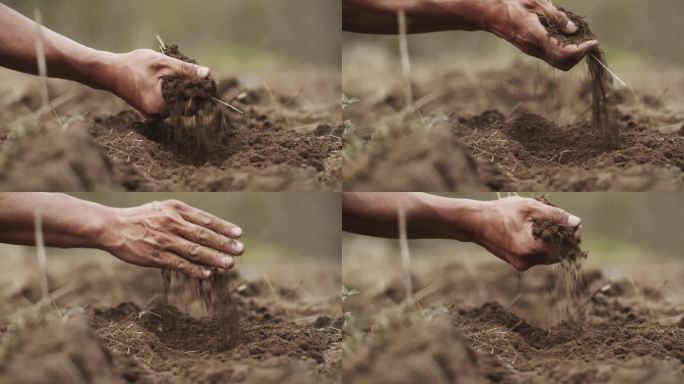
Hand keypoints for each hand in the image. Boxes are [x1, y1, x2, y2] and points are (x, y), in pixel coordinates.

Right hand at [98, 199, 243, 278]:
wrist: (112, 227)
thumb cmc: (141, 218)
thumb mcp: (163, 208)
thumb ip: (183, 215)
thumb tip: (208, 226)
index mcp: (176, 209)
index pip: (205, 219)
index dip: (224, 227)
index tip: (239, 233)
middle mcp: (172, 223)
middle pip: (203, 234)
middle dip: (224, 243)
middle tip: (240, 250)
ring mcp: (164, 240)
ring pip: (194, 250)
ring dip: (214, 258)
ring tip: (229, 264)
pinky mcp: (155, 256)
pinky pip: (179, 264)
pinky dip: (194, 269)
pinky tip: (207, 274)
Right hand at [105, 49, 210, 116]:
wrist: (110, 72)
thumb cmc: (134, 65)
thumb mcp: (163, 63)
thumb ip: (185, 70)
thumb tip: (207, 74)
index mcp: (162, 105)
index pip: (193, 104)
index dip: (202, 93)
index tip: (208, 83)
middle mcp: (159, 115)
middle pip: (186, 107)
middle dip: (193, 93)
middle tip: (195, 78)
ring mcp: (155, 117)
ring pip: (178, 107)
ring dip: (183, 94)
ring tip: (176, 78)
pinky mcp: (152, 114)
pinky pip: (169, 107)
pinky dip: (172, 97)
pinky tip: (167, 84)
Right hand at [474, 197, 581, 270]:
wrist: (475, 222)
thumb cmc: (501, 212)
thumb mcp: (530, 208)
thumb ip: (555, 216)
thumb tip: (576, 223)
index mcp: (531, 249)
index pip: (563, 248)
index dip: (572, 237)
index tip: (576, 225)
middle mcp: (527, 261)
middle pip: (556, 255)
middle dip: (564, 241)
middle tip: (567, 225)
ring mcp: (520, 264)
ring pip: (546, 257)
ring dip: (552, 244)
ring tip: (551, 226)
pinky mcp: (516, 263)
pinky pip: (535, 257)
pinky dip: (540, 246)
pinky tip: (536, 232)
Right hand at [484, 0, 597, 70]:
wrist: (490, 14)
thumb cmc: (512, 4)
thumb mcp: (536, 3)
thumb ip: (556, 16)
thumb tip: (573, 29)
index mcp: (536, 36)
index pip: (563, 53)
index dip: (581, 50)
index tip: (592, 42)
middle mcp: (534, 48)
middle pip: (563, 64)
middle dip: (579, 55)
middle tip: (587, 41)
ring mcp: (531, 51)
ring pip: (557, 62)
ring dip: (572, 55)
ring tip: (579, 39)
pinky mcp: (530, 50)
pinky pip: (550, 56)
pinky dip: (563, 51)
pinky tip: (566, 38)